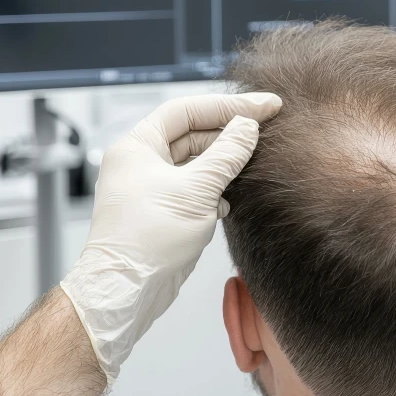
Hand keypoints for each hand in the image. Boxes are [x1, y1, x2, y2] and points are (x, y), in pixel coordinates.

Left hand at [61, 93, 281, 380]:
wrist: (127, 290)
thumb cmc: (146, 241)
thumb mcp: (197, 190)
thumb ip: (226, 155)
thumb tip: (247, 128)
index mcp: (138, 146)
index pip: (187, 110)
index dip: (228, 105)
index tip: (264, 106)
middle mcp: (141, 163)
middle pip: (192, 134)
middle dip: (229, 133)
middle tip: (268, 128)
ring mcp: (151, 188)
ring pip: (196, 163)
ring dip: (224, 163)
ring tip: (255, 160)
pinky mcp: (162, 212)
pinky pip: (194, 188)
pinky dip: (215, 190)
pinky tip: (231, 199)